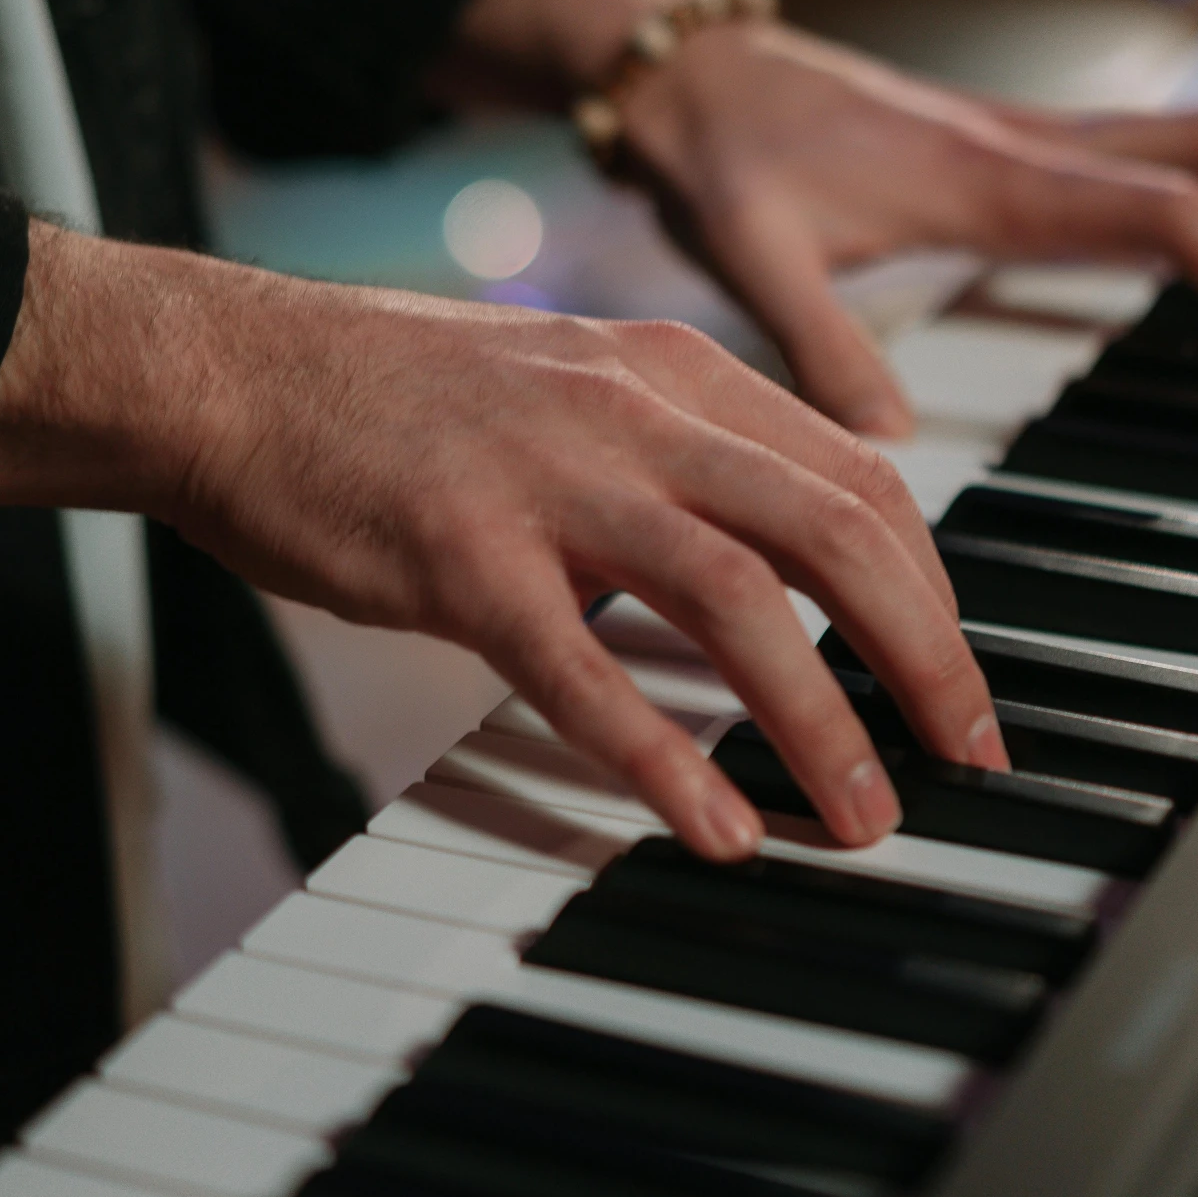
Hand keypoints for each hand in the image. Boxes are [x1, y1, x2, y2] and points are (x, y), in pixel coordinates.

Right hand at [0, 224, 1009, 859]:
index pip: (859, 475)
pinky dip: (663, 755)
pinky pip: (583, 669)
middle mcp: (634, 411)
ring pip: (737, 597)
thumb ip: (683, 452)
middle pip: (835, 532)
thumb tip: (783, 546)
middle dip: (925, 656)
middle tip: (965, 756)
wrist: (232, 370)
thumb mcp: (574, 387)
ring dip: (821, 717)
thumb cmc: (396, 399)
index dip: (933, 587)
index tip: (956, 675)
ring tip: (863, 815)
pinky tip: (714, 826)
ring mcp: (548, 480)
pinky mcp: (459, 556)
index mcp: (674, 372)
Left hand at [620, 26, 1197, 435]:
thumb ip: (818, 348)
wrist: (685, 70)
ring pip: (1191, 137)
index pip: (1166, 214)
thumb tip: (886, 445)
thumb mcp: (750, 258)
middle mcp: (1024, 146)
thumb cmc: (720, 153)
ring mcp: (1020, 135)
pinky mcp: (1001, 141)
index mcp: (987, 177)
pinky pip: (1140, 146)